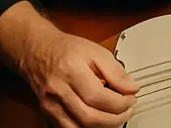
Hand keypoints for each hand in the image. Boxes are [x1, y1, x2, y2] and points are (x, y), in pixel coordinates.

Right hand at [18, 28, 138, 127]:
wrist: (38, 51)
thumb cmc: (66, 49)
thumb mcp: (95, 51)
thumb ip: (115, 71)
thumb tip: (131, 88)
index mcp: (71, 71)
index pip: (99, 97)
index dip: (120, 103)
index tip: (131, 98)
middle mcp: (58, 91)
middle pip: (90, 118)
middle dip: (115, 118)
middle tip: (127, 110)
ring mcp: (51, 106)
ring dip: (103, 126)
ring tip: (115, 114)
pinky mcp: (48, 114)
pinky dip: (88, 127)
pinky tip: (98, 117)